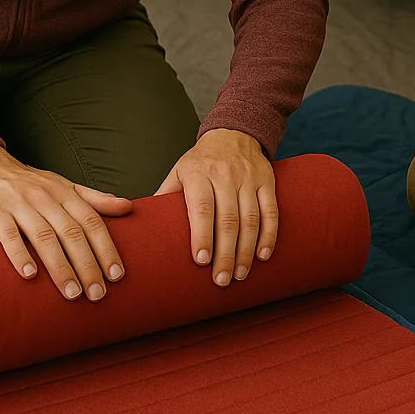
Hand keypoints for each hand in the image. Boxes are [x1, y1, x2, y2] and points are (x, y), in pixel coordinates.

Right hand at [0, 146, 131, 299]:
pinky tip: (30, 275)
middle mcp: (46, 198)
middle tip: (98, 294)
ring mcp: (20, 205)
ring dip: (60, 267)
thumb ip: (95, 198)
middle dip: (87, 265)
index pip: (92, 222)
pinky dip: (20, 255)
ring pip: (45, 237)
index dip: (106, 248)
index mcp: (66, 194)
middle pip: (72, 233)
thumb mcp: (64, 185)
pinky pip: (9, 235)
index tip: (117, 275)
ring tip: (72, 293)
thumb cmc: (30, 183)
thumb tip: (128, 206)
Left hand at [155, 128, 276, 285]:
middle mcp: (225, 175)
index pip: (201, 207)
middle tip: (221, 281)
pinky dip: (269, 235)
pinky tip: (262, 256)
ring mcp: (248, 178)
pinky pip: (271, 211)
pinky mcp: (267, 181)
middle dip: (226, 253)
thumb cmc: (201, 161)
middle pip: (228, 218)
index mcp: (199, 174)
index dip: (202, 234)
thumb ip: (164, 197)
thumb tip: (143, 228)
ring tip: (240, 275)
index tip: (201, 261)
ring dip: (246, 250)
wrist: (233, 133)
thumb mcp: (178, 172)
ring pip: (251, 218)